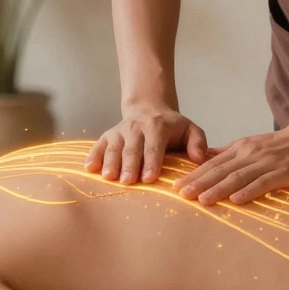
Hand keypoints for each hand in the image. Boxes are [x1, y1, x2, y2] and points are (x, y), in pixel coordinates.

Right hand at [84, 107, 208, 184]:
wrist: (148, 109)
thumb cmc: (171, 127)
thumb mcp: (190, 129)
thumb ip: (198, 142)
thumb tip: (199, 158)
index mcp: (157, 127)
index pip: (154, 146)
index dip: (152, 162)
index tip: (149, 178)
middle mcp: (136, 127)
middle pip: (132, 148)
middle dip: (130, 165)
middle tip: (128, 181)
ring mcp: (120, 131)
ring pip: (114, 147)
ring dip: (111, 162)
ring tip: (109, 177)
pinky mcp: (108, 135)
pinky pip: (98, 145)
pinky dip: (93, 156)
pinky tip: (89, 168)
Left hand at [172, 126, 288, 205]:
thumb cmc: (281, 145)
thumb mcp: (251, 145)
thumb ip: (229, 153)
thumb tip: (204, 159)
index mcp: (240, 148)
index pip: (212, 163)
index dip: (194, 175)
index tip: (176, 187)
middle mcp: (249, 154)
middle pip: (220, 170)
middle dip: (200, 183)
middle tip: (181, 195)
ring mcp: (265, 163)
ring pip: (237, 177)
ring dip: (218, 189)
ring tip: (202, 200)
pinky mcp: (282, 172)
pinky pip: (263, 182)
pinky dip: (248, 191)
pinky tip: (236, 201)